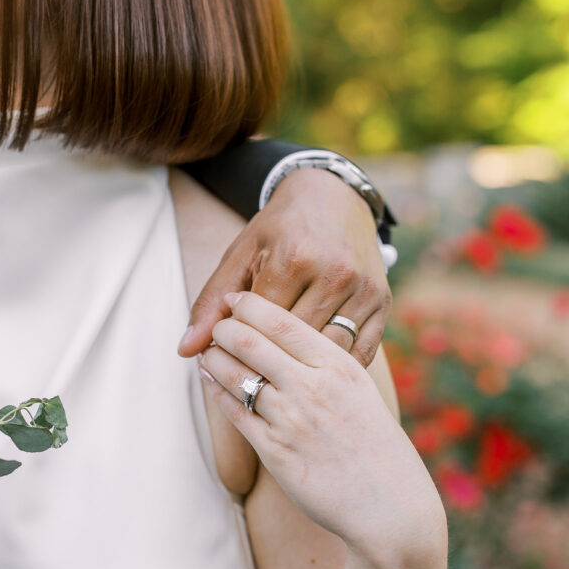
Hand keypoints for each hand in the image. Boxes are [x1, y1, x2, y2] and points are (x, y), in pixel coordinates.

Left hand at [178, 169, 391, 366]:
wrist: (333, 196)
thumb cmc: (279, 229)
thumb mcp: (240, 255)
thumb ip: (212, 303)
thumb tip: (186, 350)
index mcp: (293, 259)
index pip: (260, 326)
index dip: (240, 345)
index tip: (228, 353)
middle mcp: (334, 273)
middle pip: (295, 343)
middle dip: (270, 359)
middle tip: (253, 369)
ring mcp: (363, 288)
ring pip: (328, 352)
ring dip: (304, 367)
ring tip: (283, 372)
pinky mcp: (383, 300)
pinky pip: (360, 350)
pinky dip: (336, 365)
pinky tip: (317, 367)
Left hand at [198, 292, 445, 568]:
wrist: (388, 505)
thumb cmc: (375, 444)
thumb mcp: (360, 391)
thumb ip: (328, 361)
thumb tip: (292, 333)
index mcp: (339, 366)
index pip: (283, 321)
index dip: (251, 304)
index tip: (235, 297)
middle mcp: (313, 387)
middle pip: (251, 341)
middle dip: (224, 326)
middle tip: (215, 323)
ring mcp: (291, 420)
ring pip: (236, 374)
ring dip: (214, 356)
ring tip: (207, 349)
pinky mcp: (275, 452)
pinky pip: (235, 411)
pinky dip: (217, 389)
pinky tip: (210, 378)